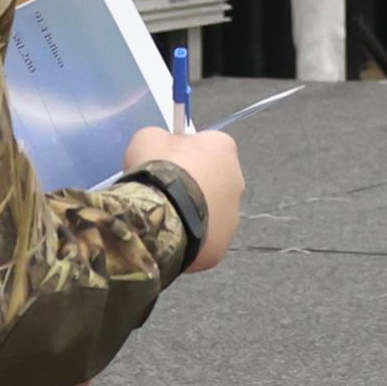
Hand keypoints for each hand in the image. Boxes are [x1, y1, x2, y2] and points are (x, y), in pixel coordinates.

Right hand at [121, 126, 243, 272]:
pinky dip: (190, 239)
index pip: (208, 146)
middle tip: (166, 191)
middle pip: (214, 181)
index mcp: (224, 148)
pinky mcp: (221, 247)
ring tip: (166, 217)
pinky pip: (204, 239)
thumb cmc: (157, 168)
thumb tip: (162, 147)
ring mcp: (232, 218)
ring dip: (194, 214)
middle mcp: (237, 181)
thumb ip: (162, 140)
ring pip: (211, 214)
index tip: (167, 161)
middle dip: (194, 185)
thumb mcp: (149, 138)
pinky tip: (170, 237)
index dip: (186, 153)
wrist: (157, 214)